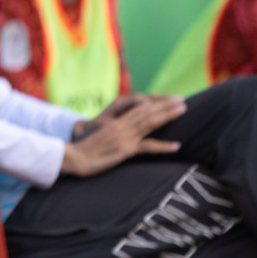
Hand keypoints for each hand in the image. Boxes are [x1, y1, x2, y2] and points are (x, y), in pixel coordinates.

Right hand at [61, 96, 185, 176]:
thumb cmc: (85, 150)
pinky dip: (163, 146)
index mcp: (117, 123)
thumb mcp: (102, 138)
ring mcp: (124, 137)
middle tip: (182, 100)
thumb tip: (128, 137)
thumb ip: (115, 135)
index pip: (140, 109)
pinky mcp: (125, 150)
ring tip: (183, 110)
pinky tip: (176, 145)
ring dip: (167, 115)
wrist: (73, 157)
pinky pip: (147, 147)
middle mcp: (122, 127)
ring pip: (149, 122)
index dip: (156, 104)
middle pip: (147, 112)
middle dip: (166, 105)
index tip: (169, 100)